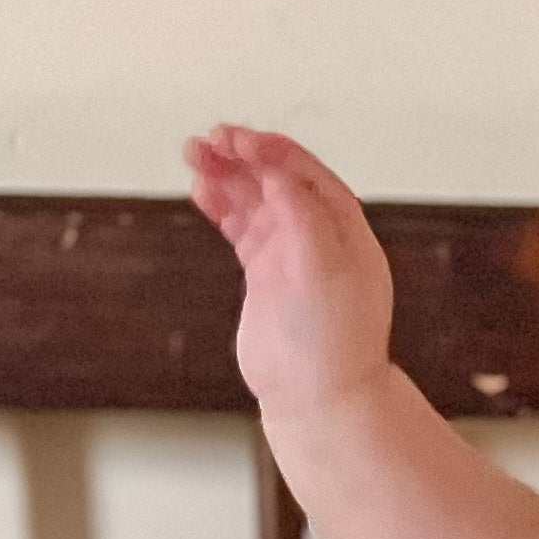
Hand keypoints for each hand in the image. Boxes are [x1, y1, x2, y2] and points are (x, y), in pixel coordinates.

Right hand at [183, 124, 396, 417]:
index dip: (270, 151)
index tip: (236, 140)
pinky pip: (242, 227)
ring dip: (226, 176)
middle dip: (241, 157)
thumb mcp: (323, 268)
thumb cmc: (333, 344)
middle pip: (276, 180)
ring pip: (255, 200)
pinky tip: (202, 191)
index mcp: (345, 231)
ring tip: (194, 157)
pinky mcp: (266, 276)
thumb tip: (276, 172)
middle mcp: (320, 239)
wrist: (319, 399)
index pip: (306, 173)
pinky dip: (222, 207)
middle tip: (207, 141)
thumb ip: (302, 215)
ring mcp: (291, 256)